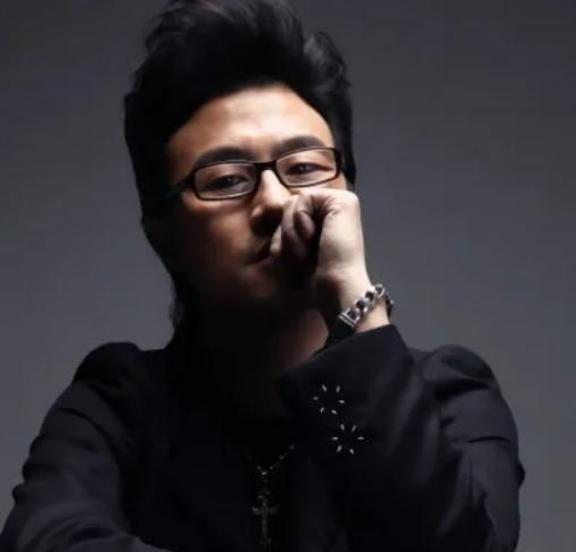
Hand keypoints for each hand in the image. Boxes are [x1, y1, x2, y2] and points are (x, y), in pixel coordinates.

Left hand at [269, 188, 372, 320]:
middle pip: (290, 205)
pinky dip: (298, 223)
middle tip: (300, 254)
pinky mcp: (342, 201)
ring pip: (292, 202)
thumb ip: (287, 225)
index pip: (290, 211)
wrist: (334, 287)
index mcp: (329, 216)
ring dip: (290, 232)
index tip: (294, 255)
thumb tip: (265, 213)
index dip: (283, 233)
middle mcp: (338, 206)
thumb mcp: (294, 246)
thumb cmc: (315, 275)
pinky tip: (312, 238)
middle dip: (285, 232)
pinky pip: (302, 199)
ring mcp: (342, 201)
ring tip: (306, 250)